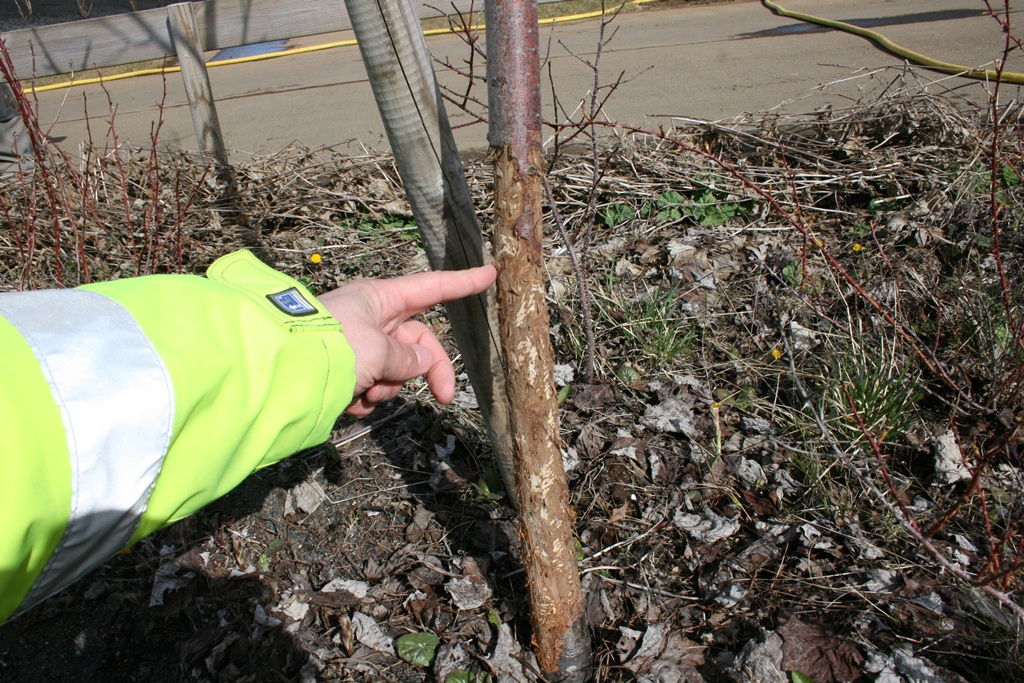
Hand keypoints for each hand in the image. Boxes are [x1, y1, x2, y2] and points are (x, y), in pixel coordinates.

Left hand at [317, 265, 495, 416]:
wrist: (277, 373)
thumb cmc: (329, 347)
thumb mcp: (379, 350)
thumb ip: (407, 357)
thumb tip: (418, 363)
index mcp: (379, 299)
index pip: (431, 288)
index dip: (462, 283)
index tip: (489, 274)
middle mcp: (369, 319)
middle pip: (417, 343)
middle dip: (427, 371)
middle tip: (444, 398)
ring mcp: (356, 346)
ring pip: (394, 371)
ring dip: (387, 387)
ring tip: (364, 391)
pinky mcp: (342, 372)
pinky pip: (370, 387)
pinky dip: (364, 398)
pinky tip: (348, 400)